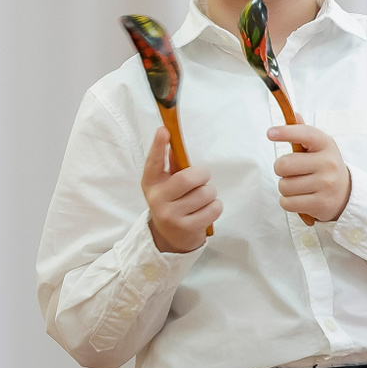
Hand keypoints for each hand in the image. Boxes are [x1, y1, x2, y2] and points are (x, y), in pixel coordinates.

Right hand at [142, 126, 220, 252]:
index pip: (154, 162)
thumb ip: (172, 165)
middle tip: (202, 179)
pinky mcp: (186, 228)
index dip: (158, 146)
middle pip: (189, 178)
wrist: (169, 237)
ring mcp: (170, 215)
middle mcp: (157, 199)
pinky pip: (214, 208)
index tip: (164, 130)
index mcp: (151, 182)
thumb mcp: (167, 183)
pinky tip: (205, 210)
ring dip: (210, 193)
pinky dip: (215, 206)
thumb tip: (173, 141)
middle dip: (203, 175)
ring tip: (201, 199)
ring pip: (206, 193)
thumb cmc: (173, 201)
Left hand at [269, 125, 352, 221]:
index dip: (286, 132)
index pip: (305, 134)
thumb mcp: (319, 147)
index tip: (270, 133)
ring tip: (298, 186)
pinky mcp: (320, 203)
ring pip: (284, 186)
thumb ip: (304, 132)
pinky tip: (300, 198)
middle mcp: (328, 163)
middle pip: (284, 164)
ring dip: (285, 187)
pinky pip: (287, 202)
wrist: (346, 193)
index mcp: (326, 144)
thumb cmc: (325, 167)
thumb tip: (294, 115)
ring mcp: (326, 184)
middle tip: (290, 171)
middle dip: (280, 169)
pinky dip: (288, 201)